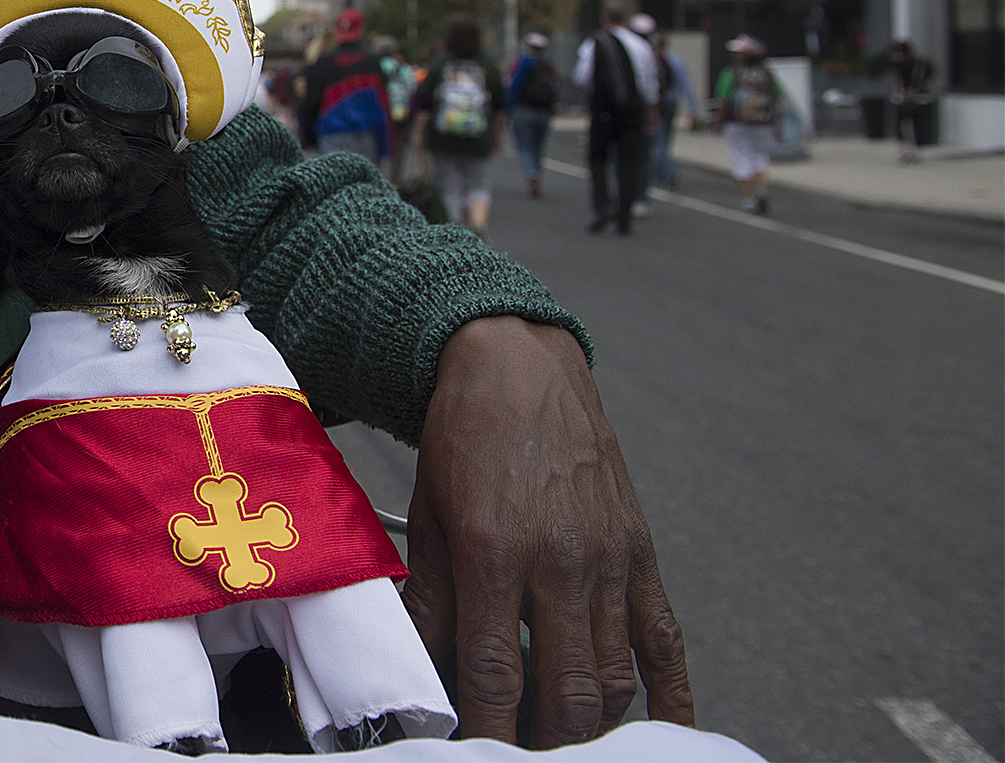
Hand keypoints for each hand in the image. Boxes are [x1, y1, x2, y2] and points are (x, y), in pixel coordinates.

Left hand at [402, 316, 692, 745]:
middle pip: (564, 692)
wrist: (519, 365)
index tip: (473, 749)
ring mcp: (608, 561)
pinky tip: (655, 728)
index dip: (485, 727)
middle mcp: (559, 561)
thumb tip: (422, 666)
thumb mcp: (429, 515)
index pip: (494, 674)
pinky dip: (668, 697)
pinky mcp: (640, 555)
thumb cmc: (469, 433)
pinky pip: (664, 643)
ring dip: (589, 725)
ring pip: (613, 680)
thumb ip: (430, 599)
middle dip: (540, 739)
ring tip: (559, 737)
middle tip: (518, 747)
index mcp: (494, 551)